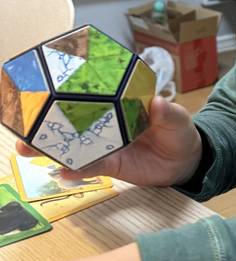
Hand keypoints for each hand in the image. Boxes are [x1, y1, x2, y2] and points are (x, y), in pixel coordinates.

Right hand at [16, 96, 202, 186]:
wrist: (186, 161)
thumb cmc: (179, 131)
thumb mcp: (177, 118)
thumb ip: (167, 112)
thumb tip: (157, 103)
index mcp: (119, 103)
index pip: (91, 94)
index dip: (69, 92)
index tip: (47, 89)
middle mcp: (107, 122)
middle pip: (73, 120)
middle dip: (48, 121)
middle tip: (25, 123)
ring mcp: (105, 144)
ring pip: (73, 145)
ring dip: (51, 147)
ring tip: (28, 148)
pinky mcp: (110, 165)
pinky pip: (88, 166)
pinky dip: (75, 169)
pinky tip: (60, 171)